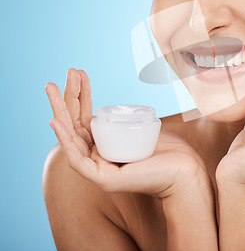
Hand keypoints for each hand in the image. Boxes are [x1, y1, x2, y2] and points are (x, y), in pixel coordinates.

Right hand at [45, 69, 210, 198]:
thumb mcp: (143, 129)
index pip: (86, 116)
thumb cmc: (169, 151)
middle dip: (67, 96)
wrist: (185, 171)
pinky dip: (64, 140)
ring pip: (71, 137)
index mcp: (105, 145)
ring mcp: (98, 168)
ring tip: (51, 87)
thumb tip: (127, 109)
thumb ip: (131, 123)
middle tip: (66, 71)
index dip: (82, 94)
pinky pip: (76, 159)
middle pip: (75, 123)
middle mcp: (97, 156)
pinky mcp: (103, 179)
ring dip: (59, 110)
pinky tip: (57, 121)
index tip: (79, 72)